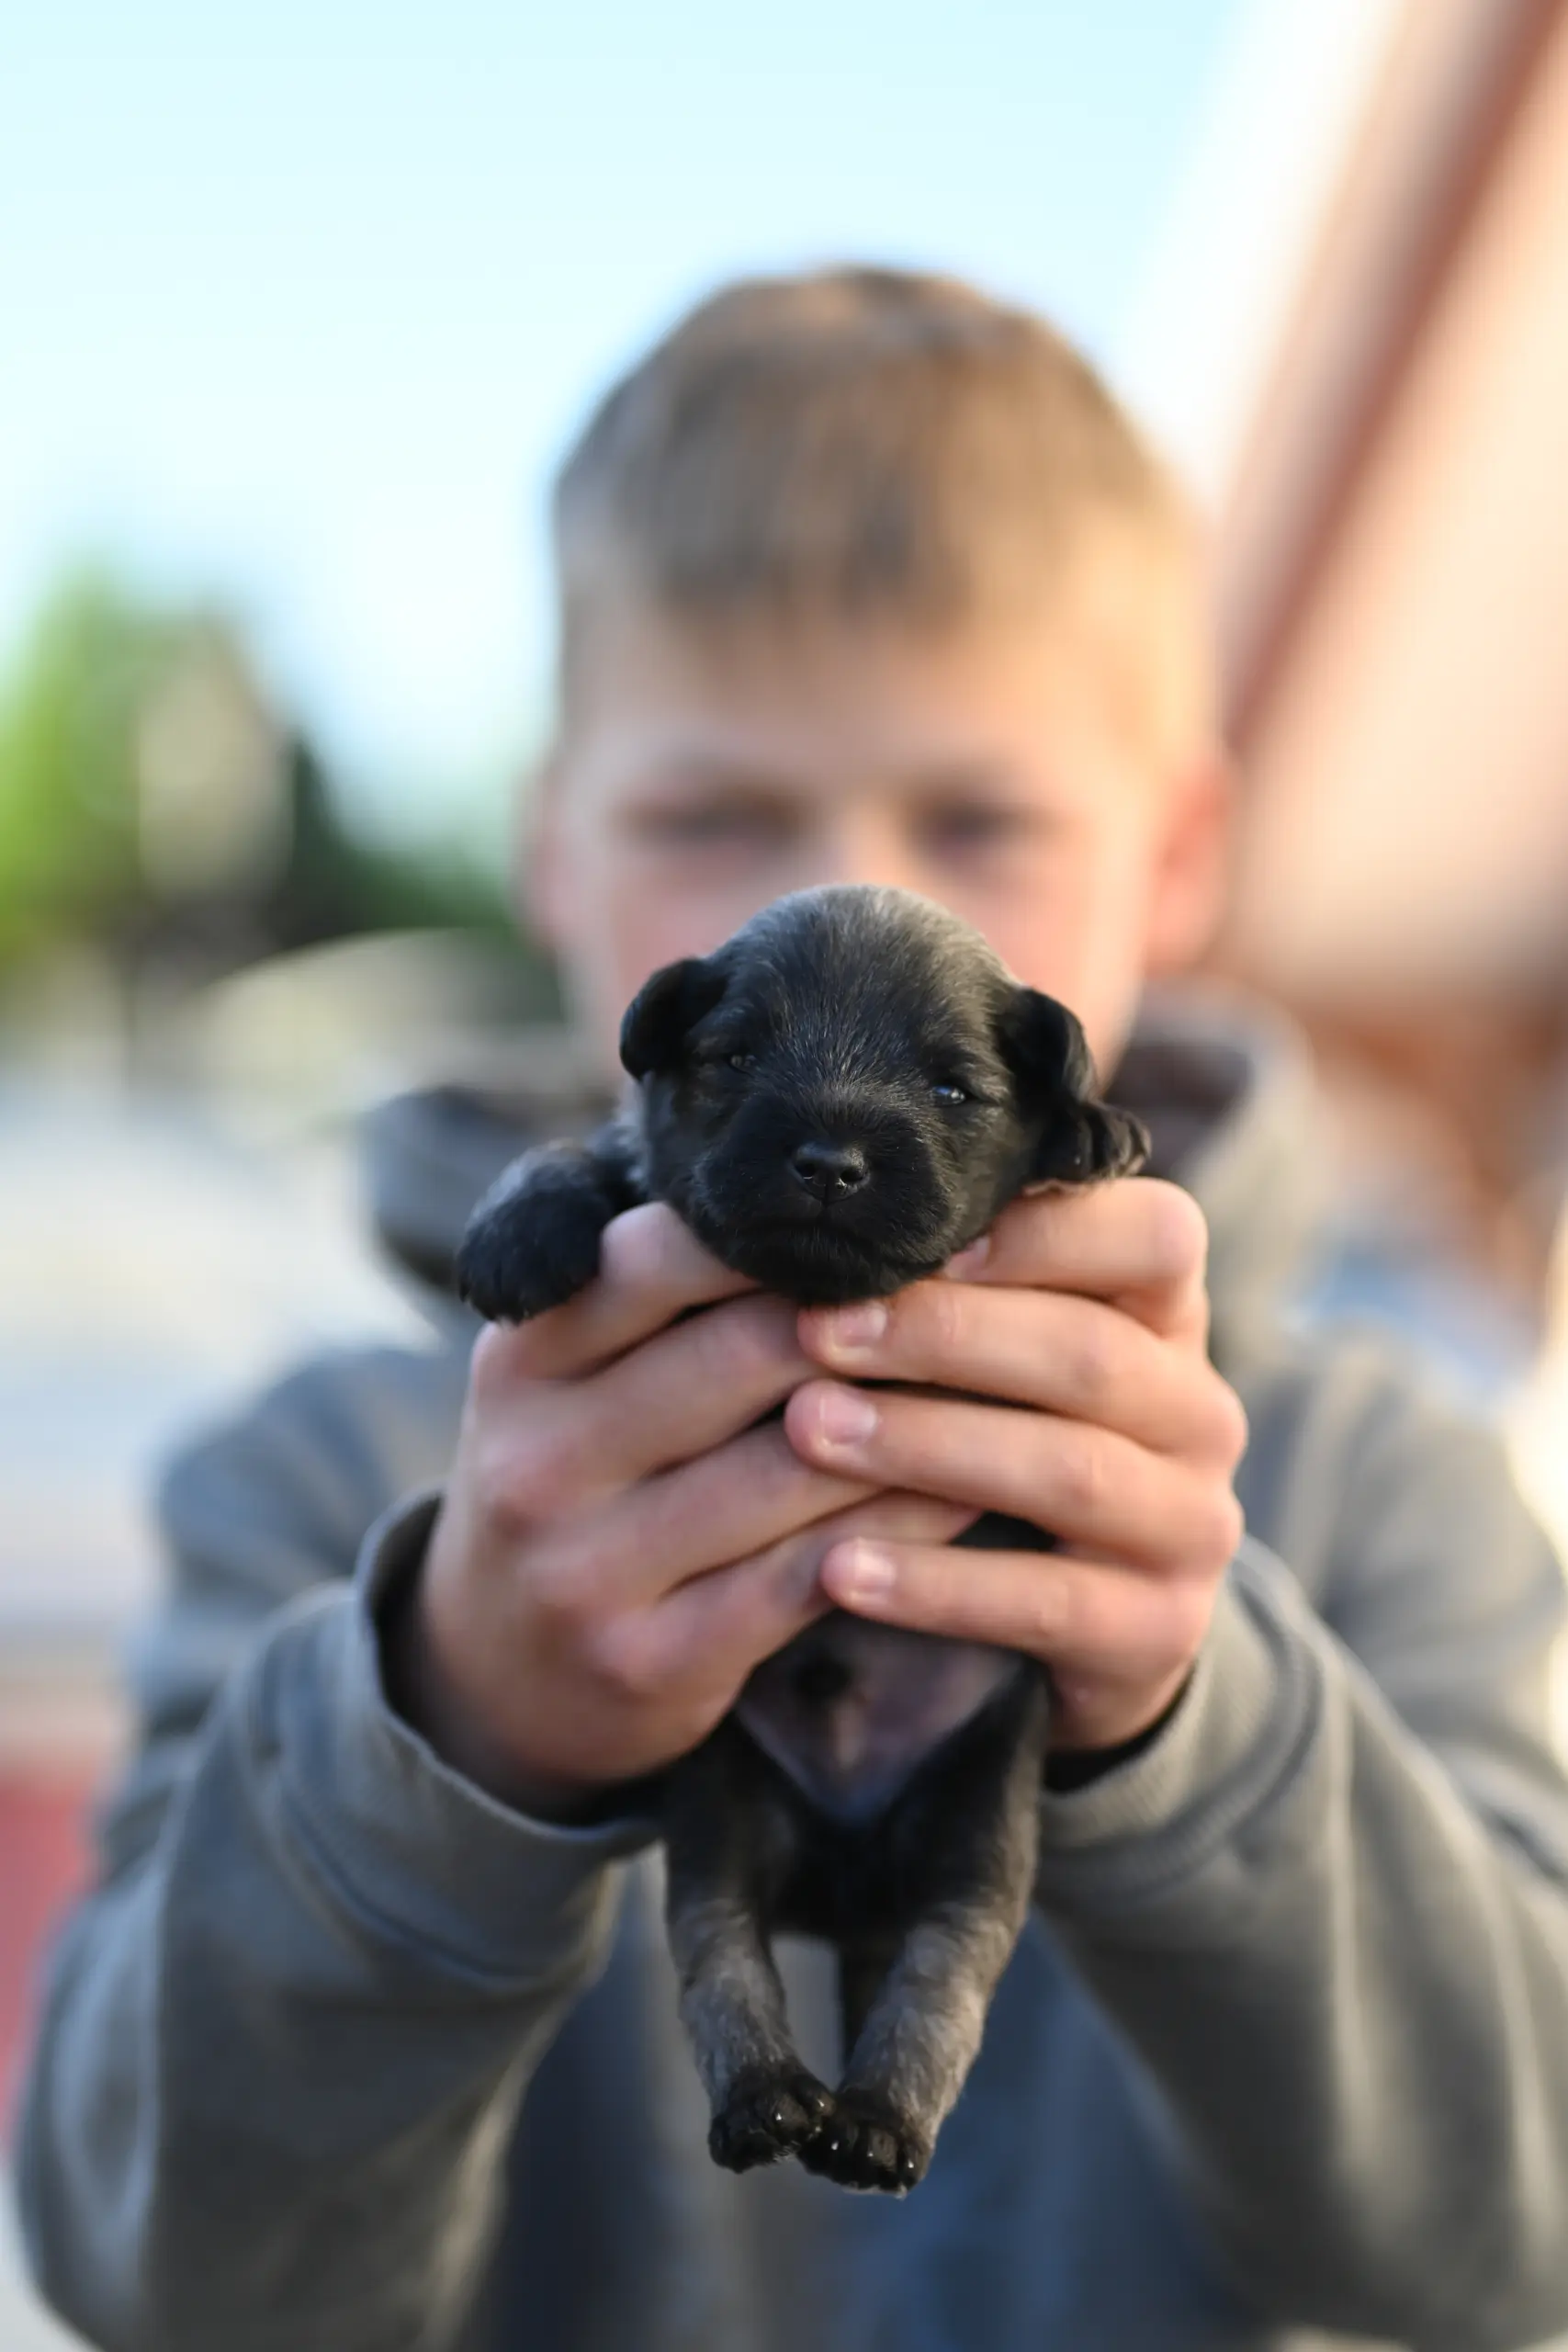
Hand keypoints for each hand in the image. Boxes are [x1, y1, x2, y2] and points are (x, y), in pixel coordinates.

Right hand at [394, 1204, 974, 1817]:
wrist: (497, 1671)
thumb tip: (813, 1186)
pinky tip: (966, 1488)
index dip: (780, 1233)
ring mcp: (585, 1570)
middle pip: (739, 1356)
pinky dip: (900, 1526)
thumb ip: (652, 1282)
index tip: (887, 1214)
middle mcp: (536, 1459)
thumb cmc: (577, 1474)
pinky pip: (807, 1575)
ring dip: (909, 1420)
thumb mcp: (569, 1369)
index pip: (657, 1259)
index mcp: (521, 1358)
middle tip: (973, 1285)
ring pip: (789, 1468)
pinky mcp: (648, 1661)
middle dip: (866, 1318)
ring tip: (997, 1376)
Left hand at [786, 1180, 1247, 1752]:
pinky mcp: (1158, 1629)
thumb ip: (958, 1284)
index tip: (912, 1236)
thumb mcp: (1002, 1352)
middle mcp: (1198, 1413)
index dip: (1042, 1231)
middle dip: (943, 1336)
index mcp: (1168, 1317)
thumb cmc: (1009, 1433)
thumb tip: (825, 1222)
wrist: (1086, 1618)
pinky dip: (935, 1586)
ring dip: (927, 1446)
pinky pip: (1046, 1605)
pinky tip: (837, 1568)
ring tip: (807, 1431)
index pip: (1155, 1237)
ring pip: (1069, 1472)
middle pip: (1090, 1353)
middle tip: (813, 1330)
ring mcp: (1191, 1524)